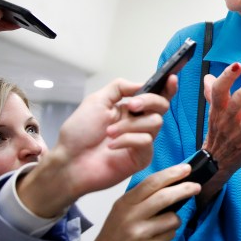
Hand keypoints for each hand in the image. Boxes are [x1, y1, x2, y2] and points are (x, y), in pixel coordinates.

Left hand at [18, 76, 177, 216]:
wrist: (69, 161)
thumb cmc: (78, 134)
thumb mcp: (96, 101)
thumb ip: (119, 88)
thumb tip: (140, 84)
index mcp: (130, 109)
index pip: (155, 96)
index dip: (167, 88)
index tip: (172, 79)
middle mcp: (138, 123)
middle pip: (162, 106)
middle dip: (149, 102)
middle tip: (131, 106)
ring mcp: (141, 140)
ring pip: (154, 123)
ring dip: (130, 125)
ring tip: (110, 133)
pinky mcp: (141, 157)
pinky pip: (146, 141)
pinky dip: (127, 140)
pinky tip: (112, 145)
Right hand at [80, 164, 199, 240]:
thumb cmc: (114, 236)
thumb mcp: (121, 211)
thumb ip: (142, 198)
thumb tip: (171, 184)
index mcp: (124, 203)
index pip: (151, 182)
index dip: (172, 173)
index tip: (186, 169)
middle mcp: (131, 217)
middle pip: (165, 197)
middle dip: (185, 189)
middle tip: (196, 187)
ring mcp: (140, 234)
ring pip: (172, 218)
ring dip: (175, 219)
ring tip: (164, 224)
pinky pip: (170, 235)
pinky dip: (169, 234)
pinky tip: (157, 238)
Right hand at [198, 62, 240, 202]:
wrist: (215, 163)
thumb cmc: (217, 134)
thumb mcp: (212, 113)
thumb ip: (212, 93)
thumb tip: (209, 76)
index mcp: (218, 109)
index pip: (219, 91)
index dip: (227, 77)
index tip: (237, 65)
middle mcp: (228, 120)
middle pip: (237, 103)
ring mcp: (240, 133)